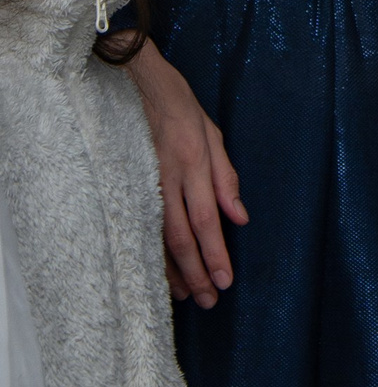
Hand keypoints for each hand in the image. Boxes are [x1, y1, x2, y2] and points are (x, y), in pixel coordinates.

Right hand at [129, 43, 246, 307]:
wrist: (136, 86)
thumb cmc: (181, 109)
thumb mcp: (213, 134)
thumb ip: (227, 178)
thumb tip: (240, 218)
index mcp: (193, 164)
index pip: (206, 219)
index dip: (215, 253)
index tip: (226, 281)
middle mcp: (168, 179)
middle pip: (182, 237)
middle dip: (197, 272)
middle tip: (210, 301)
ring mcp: (144, 184)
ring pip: (158, 238)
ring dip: (174, 271)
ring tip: (188, 296)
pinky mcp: (128, 186)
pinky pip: (142, 229)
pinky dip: (153, 254)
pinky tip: (160, 274)